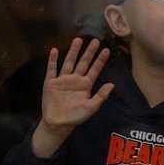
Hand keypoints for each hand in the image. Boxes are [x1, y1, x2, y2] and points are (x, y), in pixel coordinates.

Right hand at [33, 38, 114, 157]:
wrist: (58, 124)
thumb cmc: (75, 117)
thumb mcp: (91, 107)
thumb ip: (101, 96)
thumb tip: (112, 84)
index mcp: (85, 85)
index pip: (94, 70)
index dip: (100, 60)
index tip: (106, 50)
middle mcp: (75, 80)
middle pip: (83, 62)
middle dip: (89, 52)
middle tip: (95, 40)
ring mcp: (63, 80)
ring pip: (69, 62)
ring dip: (73, 51)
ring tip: (77, 40)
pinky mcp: (51, 83)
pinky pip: (52, 69)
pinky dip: (53, 60)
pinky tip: (54, 50)